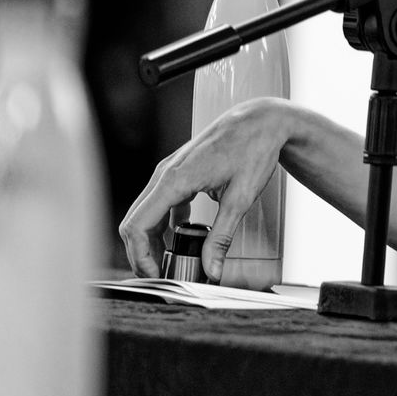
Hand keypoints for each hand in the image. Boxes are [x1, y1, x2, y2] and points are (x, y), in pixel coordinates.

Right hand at [118, 97, 324, 281]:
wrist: (261, 120)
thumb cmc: (253, 149)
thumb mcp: (240, 198)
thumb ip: (222, 237)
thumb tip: (211, 269)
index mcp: (174, 180)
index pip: (137, 226)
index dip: (140, 256)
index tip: (156, 275)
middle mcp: (164, 174)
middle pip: (135, 223)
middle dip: (143, 253)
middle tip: (164, 275)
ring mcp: (168, 173)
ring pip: (145, 214)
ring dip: (153, 241)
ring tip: (173, 262)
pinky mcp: (177, 174)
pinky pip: (160, 205)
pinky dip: (164, 226)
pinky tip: (182, 239)